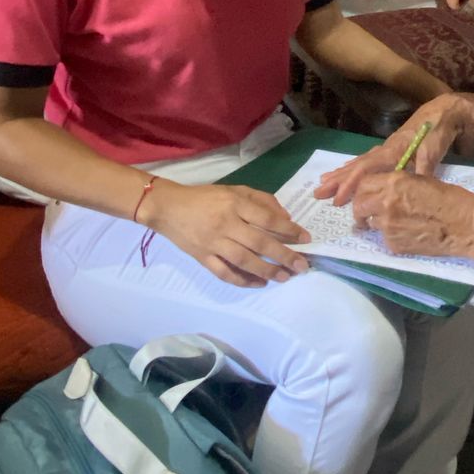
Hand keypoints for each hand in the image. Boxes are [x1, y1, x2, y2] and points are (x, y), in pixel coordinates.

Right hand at [142, 181, 309, 285]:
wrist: (167, 207)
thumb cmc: (205, 197)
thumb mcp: (234, 190)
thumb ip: (261, 200)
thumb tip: (285, 217)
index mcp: (234, 204)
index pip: (267, 219)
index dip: (289, 230)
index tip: (306, 239)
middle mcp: (225, 223)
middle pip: (259, 243)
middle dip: (284, 256)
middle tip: (302, 266)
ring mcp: (213, 243)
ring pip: (244, 261)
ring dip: (267, 271)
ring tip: (284, 277)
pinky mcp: (202, 258)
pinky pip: (224, 273)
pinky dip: (243, 280)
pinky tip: (259, 283)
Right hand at [314, 94, 471, 206]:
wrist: (443, 112)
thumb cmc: (437, 132)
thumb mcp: (433, 152)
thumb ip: (422, 170)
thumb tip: (412, 188)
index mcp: (392, 152)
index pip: (366, 169)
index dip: (351, 184)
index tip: (338, 199)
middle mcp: (384, 149)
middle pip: (356, 166)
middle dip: (337, 180)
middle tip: (317, 192)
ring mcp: (386, 148)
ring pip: (359, 162)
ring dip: (341, 173)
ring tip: (324, 182)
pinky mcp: (390, 148)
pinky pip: (366, 159)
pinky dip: (354, 165)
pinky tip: (346, 168)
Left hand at [351, 172, 473, 258]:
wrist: (464, 225)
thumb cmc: (449, 198)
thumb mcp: (420, 180)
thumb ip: (397, 184)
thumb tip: (383, 188)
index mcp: (393, 183)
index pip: (363, 184)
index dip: (363, 190)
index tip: (366, 194)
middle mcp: (385, 203)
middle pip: (359, 205)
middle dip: (360, 208)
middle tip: (366, 211)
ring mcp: (388, 226)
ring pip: (369, 223)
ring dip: (375, 221)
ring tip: (392, 222)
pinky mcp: (393, 244)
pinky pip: (383, 237)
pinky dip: (389, 235)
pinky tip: (404, 233)